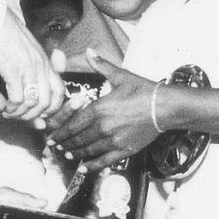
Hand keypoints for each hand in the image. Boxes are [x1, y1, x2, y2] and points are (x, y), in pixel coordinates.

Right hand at [0, 10, 66, 120]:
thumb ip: (33, 66)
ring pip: (33, 103)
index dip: (52, 109)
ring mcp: (28, 68)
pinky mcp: (13, 70)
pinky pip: (17, 98)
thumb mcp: (26, 50)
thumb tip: (32, 85)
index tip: (38, 114)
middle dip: (33, 116)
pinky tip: (4, 107)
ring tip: (9, 113)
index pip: (60, 91)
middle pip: (46, 102)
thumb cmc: (6, 34)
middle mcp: (40, 66)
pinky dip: (11, 108)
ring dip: (20, 114)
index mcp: (45, 62)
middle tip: (19, 117)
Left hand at [46, 49, 159, 169]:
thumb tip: (89, 51)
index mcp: (99, 109)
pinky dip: (92, 165)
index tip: (52, 137)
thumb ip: (101, 66)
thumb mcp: (121, 76)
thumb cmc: (144, 90)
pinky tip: (83, 168)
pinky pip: (104, 160)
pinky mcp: (124, 149)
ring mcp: (113, 140)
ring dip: (75, 153)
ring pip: (88, 150)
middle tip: (55, 148)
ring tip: (67, 155)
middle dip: (64, 144)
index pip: (73, 124)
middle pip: (78, 138)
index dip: (60, 132)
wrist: (166, 107)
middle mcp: (103, 126)